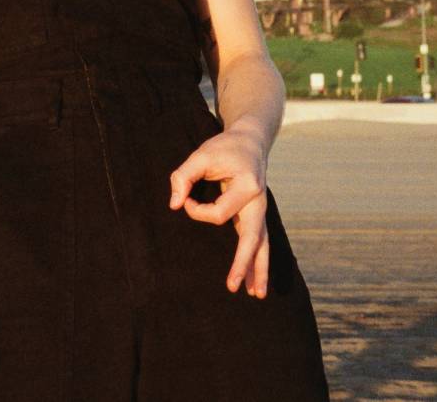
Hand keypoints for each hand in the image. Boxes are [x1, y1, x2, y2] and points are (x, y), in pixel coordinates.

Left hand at [169, 129, 270, 298]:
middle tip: (233, 286)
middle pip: (253, 238)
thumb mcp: (201, 154)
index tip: (185, 199)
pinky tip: (256, 281)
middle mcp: (259, 202)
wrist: (250, 141)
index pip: (220, 213)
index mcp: (248, 186)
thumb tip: (174, 204)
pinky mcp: (255, 215)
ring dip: (259, 270)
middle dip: (244, 263)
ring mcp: (260, 210)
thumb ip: (183, 176)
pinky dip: (259, 261)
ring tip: (256, 295)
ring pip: (262, 245)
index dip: (197, 210)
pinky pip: (260, 241)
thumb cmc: (223, 147)